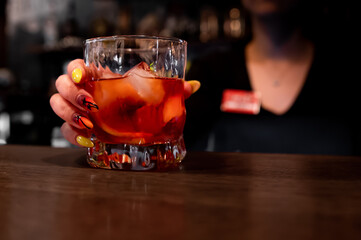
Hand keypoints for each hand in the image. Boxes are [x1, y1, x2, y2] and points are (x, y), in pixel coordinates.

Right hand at [49, 59, 199, 146]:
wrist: (133, 123)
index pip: (75, 66)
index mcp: (98, 77)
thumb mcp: (154, 95)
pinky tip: (87, 139)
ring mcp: (78, 110)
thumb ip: (171, 89)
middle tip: (90, 105)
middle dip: (71, 94)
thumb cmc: (140, 104)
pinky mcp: (79, 129)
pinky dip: (72, 135)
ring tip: (88, 123)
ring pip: (57, 106)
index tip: (82, 76)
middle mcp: (84, 91)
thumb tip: (195, 86)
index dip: (73, 69)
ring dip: (68, 114)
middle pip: (60, 85)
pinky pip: (65, 131)